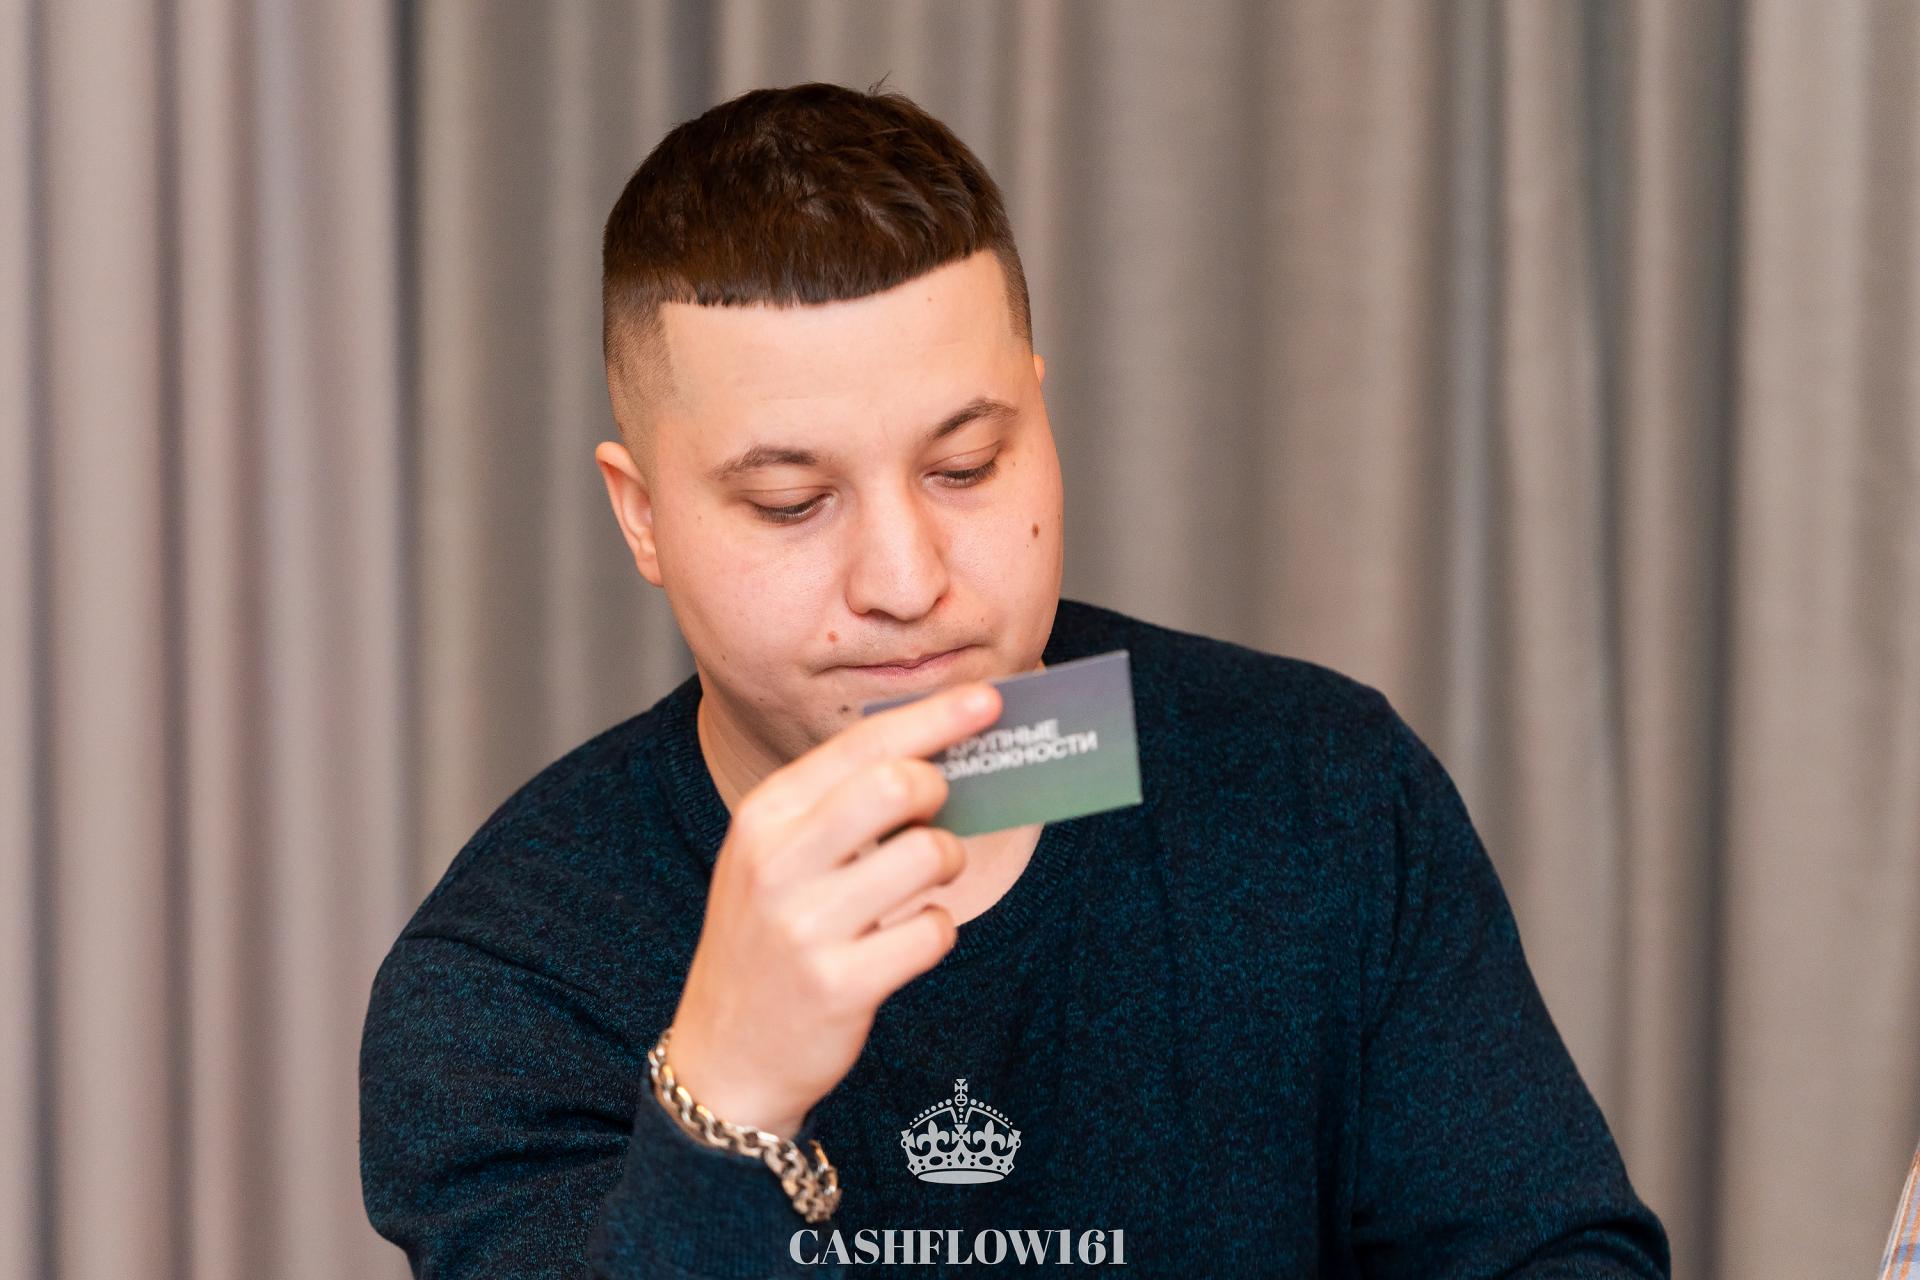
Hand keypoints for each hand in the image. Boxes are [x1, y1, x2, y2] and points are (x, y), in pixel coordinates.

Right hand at [663, 679, 1001, 1138]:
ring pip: (925, 854)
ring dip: (945, 862)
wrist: (725, 1057)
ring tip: (922, 882)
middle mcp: (777, 862)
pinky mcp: (839, 984)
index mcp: (764, 816)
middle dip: (938, 788)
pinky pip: (932, 933)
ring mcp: (806, 925)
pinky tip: (904, 941)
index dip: (934, 717)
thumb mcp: (775, 859)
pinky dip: (935, 932)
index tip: (988, 699)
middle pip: (895, 784)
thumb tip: (933, 758)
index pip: (862, 744)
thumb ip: (838, 807)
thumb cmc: (768, 940)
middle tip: (938, 811)